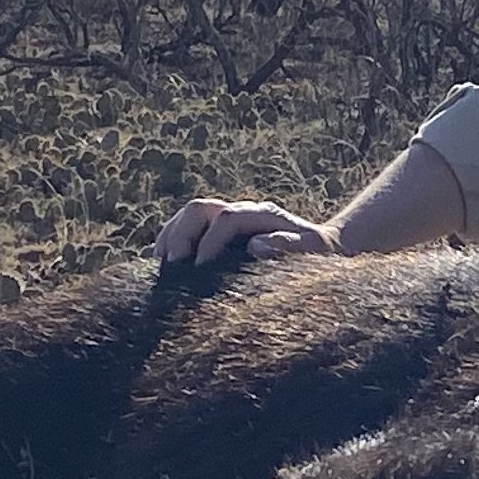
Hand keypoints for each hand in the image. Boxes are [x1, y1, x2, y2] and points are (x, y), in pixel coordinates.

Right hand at [155, 196, 340, 266]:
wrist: (320, 250)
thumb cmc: (317, 256)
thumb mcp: (313, 253)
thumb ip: (290, 247)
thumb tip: (256, 245)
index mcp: (262, 214)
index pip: (227, 218)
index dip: (210, 242)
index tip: (199, 269)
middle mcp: (241, 211)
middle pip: (199, 209)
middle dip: (181, 235)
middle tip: (172, 267)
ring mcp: (227, 219)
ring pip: (188, 216)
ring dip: (170, 238)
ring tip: (158, 265)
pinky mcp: (218, 233)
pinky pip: (187, 230)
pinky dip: (170, 244)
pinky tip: (158, 264)